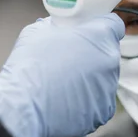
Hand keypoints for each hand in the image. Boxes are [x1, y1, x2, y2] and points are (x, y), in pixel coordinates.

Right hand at [0, 14, 124, 136]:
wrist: (23, 105)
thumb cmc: (30, 66)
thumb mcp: (37, 32)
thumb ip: (55, 26)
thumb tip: (54, 27)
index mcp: (100, 36)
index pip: (113, 25)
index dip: (99, 28)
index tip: (88, 34)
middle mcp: (110, 61)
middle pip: (106, 54)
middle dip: (91, 55)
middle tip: (68, 60)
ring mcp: (109, 88)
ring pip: (102, 79)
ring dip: (88, 80)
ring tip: (62, 85)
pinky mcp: (103, 111)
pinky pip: (98, 102)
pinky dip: (85, 102)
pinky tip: (65, 101)